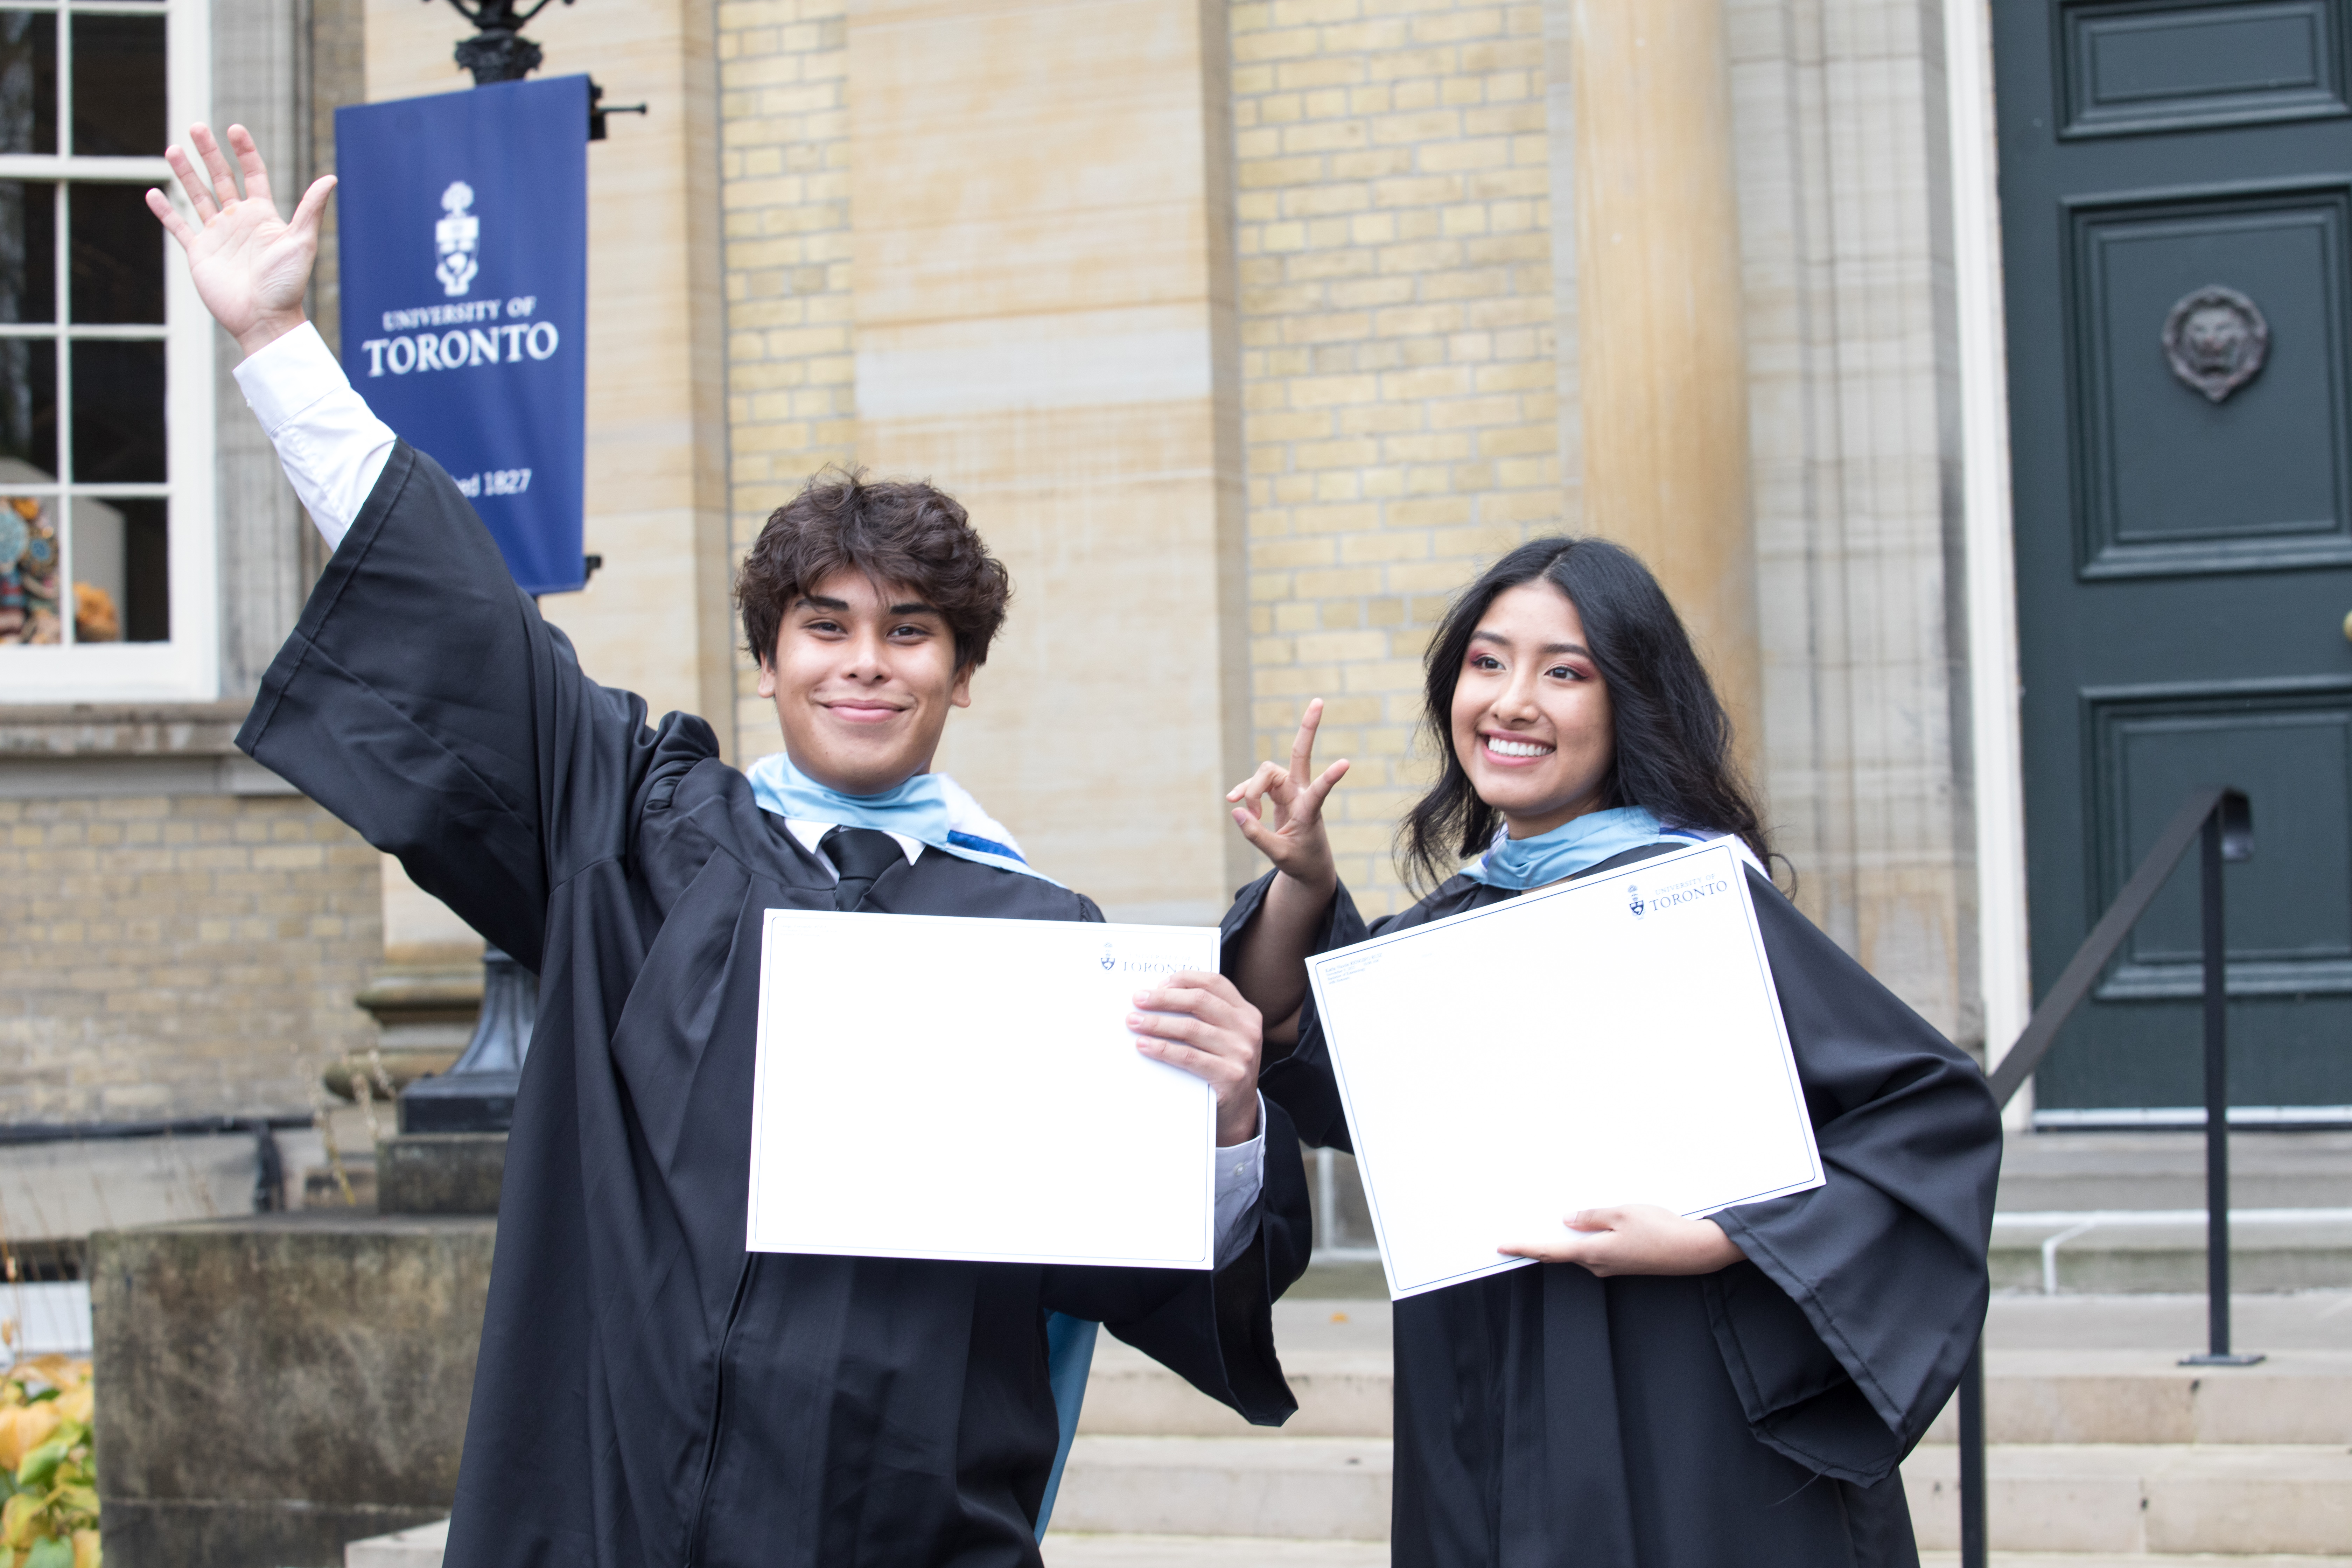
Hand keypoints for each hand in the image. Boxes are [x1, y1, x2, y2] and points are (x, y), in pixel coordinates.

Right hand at [146, 124, 334, 358]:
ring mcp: (217, 235)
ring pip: (197, 196)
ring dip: (185, 173)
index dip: (244, 151)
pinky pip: (178, 227)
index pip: (252, 174)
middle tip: (196, 127)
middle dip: (209, 153)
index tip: (234, 128)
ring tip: (173, 149)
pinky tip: (153, 193)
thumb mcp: (301, 241)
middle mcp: (239, 221)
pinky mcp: (199, 252)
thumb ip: (310, 208)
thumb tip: (331, 177)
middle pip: (221, 178)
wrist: (264, 318)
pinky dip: (165, 211)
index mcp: (263, 215)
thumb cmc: (286, 283)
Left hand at [1128, 971, 1262, 1146]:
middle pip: (1199, 1001)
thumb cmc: (1222, 1067)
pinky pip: (1189, 1057)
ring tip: (1134, 1022)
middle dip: (1164, 998)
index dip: (1185, 979)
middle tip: (1138, 999)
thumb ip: (1205, 1017)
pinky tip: (1145, 1046)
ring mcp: (1241, 1052)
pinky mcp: (1230, 1075)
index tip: (1159, 983)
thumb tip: (1159, 997)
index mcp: (1246, 1013)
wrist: (1239, 1112)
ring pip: (1191, 1029)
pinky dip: (1163, 1049)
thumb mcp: (1224, 1036)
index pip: (1215, 983)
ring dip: (1157, 1023)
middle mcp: (1247, 1029)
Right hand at [1227, 698, 1349, 898]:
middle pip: (1298, 756)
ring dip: (1251, 789)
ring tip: (1248, 815)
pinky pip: (1258, 782)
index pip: (1320, 792)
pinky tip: (1234, 799)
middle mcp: (1302, 794)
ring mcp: (1291, 790)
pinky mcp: (1280, 794)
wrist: (1308, 866)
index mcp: (1309, 811)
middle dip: (1308, 728)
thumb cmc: (1300, 860)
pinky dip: (1246, 790)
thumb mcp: (1277, 855)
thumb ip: (1255, 834)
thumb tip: (1236, 810)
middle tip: (1318, 700)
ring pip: (1267, 772)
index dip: (1330, 778)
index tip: (1346, 763)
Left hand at [1498, 1204, 1744, 1277]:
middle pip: (1561, 1252)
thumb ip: (1591, 1216)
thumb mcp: (1622, 1213)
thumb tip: (1568, 1219)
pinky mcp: (1624, 1262)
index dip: (1523, 1247)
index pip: (1549, 1251)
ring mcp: (1612, 1266)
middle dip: (1540, 1241)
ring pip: (1580, 1249)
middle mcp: (1598, 1265)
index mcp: (1593, 1253)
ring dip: (1565, 1236)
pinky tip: (1585, 1223)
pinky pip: (1596, 1249)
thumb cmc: (1661, 1229)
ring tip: (1550, 1218)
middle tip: (1519, 1231)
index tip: (1502, 1246)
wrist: (1695, 1250)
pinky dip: (1585, 1237)